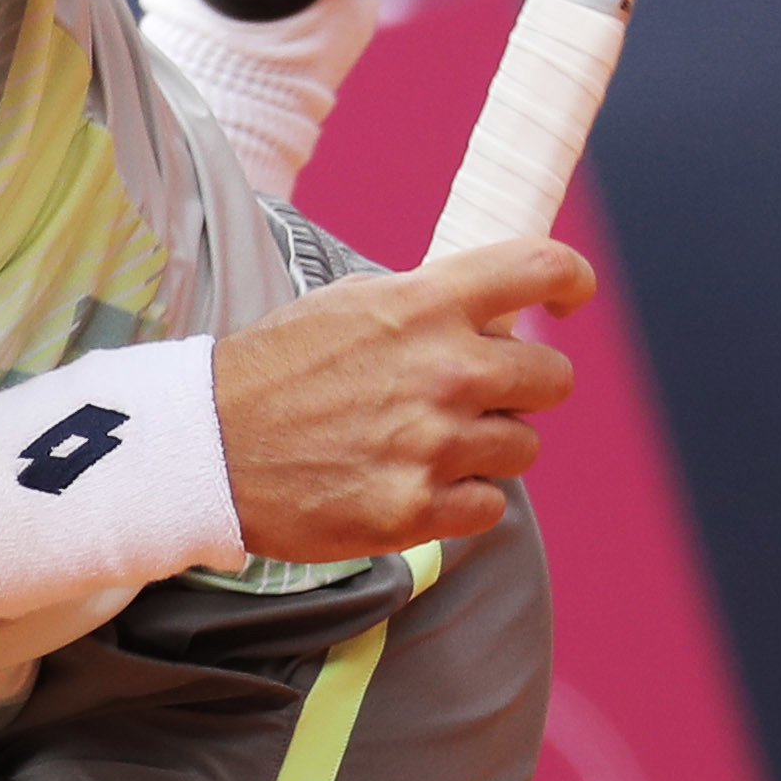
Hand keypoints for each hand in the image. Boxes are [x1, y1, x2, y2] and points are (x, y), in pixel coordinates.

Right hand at [214, 239, 587, 559]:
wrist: (209, 448)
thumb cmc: (277, 369)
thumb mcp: (351, 305)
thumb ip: (430, 307)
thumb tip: (496, 322)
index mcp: (425, 303)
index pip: (542, 269)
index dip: (571, 283)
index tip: (566, 302)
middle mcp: (445, 371)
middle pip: (553, 378)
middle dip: (521, 386)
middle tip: (472, 395)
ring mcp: (435, 445)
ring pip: (523, 446)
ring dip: (486, 445)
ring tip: (422, 442)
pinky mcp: (419, 511)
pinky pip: (491, 504)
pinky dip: (461, 497)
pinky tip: (411, 481)